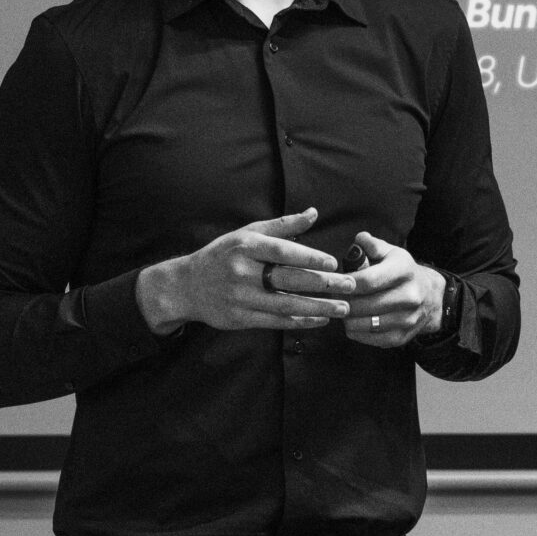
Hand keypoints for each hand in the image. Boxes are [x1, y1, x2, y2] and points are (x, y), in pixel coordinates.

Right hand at [137, 207, 353, 334]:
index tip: (333, 263)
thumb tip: (313, 213)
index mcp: (245, 246)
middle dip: (322, 284)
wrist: (187, 286)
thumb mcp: (247, 233)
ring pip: (285, 305)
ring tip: (342, 308)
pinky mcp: (239, 319)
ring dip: (317, 308)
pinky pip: (274, 322)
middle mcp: (242, 272)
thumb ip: (282, 225)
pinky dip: (299, 322)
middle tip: (350, 286)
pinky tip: (319, 320)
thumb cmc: (223, 254)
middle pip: (287, 279)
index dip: (309, 257)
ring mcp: (239, 298)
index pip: (282, 251)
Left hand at [342, 231, 445, 348]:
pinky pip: (372, 339)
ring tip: (344, 310)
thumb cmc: (403, 272)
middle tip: (335, 298)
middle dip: (345, 302)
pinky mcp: (403, 337)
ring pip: (366, 324)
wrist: (430, 296)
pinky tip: (354, 322)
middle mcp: (410, 296)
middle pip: (365, 305)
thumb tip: (359, 240)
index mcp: (404, 271)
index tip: (336, 283)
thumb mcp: (392, 253)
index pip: (368, 281)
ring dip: (349, 319)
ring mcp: (408, 319)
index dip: (347, 284)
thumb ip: (373, 245)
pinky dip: (358, 332)